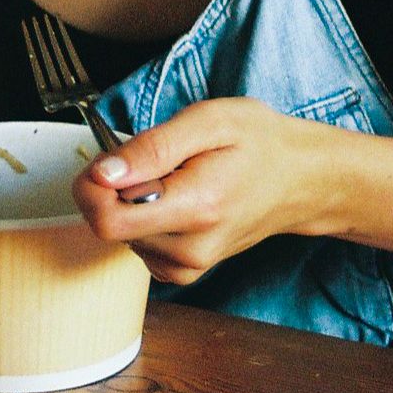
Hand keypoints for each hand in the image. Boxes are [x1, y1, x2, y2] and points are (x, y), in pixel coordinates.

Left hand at [71, 98, 327, 285]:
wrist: (300, 179)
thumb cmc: (260, 142)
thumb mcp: (210, 120)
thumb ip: (153, 147)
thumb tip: (103, 173)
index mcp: (196, 207)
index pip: (109, 220)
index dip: (91, 187)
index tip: (107, 158)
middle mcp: (191, 248)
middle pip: (110, 227)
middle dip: (114, 188)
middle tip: (151, 157)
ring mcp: (189, 266)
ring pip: (122, 236)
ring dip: (132, 202)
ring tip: (174, 175)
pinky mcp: (185, 271)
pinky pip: (139, 245)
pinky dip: (145, 219)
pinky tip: (175, 197)